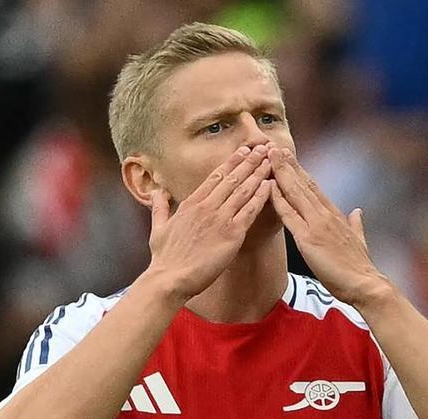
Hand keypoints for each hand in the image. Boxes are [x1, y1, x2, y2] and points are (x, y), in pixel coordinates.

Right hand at [148, 145, 271, 300]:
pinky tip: (270, 186)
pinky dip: (261, 197)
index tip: (243, 151)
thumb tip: (157, 192)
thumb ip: (159, 207)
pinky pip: (250, 211)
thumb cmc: (164, 258)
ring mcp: (220, 219)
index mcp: (191, 203)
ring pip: (243, 190)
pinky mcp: (231, 235)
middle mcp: (207, 206)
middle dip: (249, 161)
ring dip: (258, 174)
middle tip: (263, 147)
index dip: (231, 162)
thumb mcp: (158, 228)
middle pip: (233, 178)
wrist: (170, 279)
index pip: (215, 177)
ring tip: (270, 160)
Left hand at [267, 145, 393, 308]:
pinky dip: (279, 200)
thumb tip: (357, 211)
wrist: (365, 285)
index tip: (289, 157)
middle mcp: (325, 215)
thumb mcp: (359, 240)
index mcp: (334, 215)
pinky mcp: (308, 239)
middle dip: (287, 165)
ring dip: (281, 173)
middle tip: (273, 147)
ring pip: (295, 193)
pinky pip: (290, 215)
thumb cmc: (360, 267)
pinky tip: (269, 187)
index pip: (313, 187)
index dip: (300, 171)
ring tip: (269, 156)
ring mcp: (317, 225)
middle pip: (302, 184)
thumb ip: (356, 224)